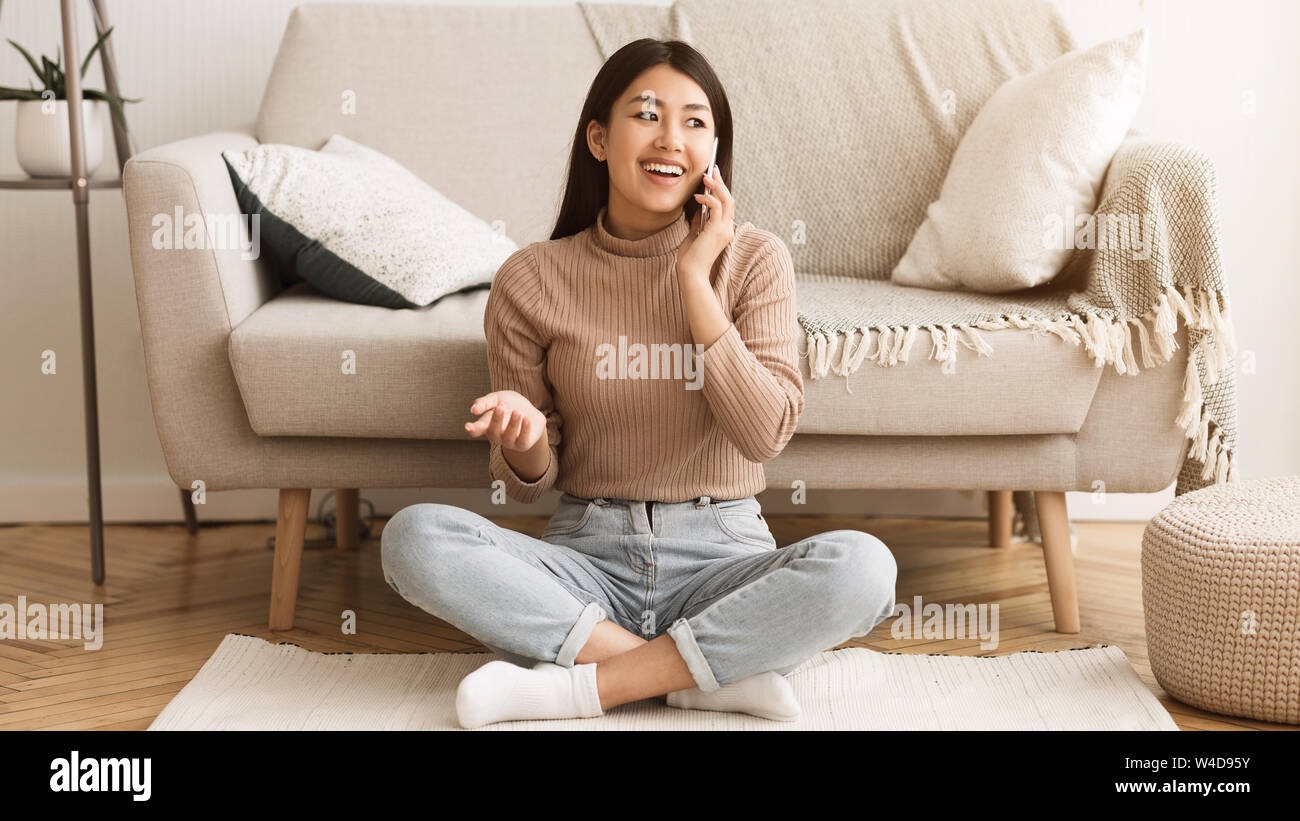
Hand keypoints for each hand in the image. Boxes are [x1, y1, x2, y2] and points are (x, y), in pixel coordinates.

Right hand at [464, 390, 544, 452]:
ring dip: (512, 424)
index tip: (468, 427)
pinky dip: (525, 430)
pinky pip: (523, 440)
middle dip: (496, 420)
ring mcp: (509, 441)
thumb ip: (485, 402)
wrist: (530, 412)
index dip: (472, 429)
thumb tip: (473, 409)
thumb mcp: (497, 398)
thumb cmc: (509, 405)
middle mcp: (496, 435)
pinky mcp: (522, 444)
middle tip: (500, 408)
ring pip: (508, 437)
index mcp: (487, 425)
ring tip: (517, 412)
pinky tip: (527, 419)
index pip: (477, 429)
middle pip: (493, 431)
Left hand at [677, 164, 734, 281]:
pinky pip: (716, 207)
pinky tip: (698, 196)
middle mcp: (727, 229)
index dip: (720, 190)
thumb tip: (699, 209)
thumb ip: (699, 222)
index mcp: (724, 231)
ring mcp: (724, 230)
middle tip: (712, 169)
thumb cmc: (690, 258)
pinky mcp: (717, 231)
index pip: (726, 206)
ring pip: (726, 201)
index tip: (713, 177)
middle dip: (721, 182)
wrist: (691, 273)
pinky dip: (708, 198)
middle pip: (729, 200)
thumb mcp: (694, 235)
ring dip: (716, 186)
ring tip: (705, 176)